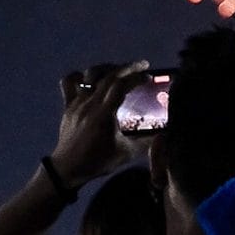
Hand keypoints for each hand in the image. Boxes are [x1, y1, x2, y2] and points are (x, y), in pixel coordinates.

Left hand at [48, 64, 144, 188]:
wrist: (67, 170)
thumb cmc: (98, 161)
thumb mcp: (127, 153)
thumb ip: (148, 141)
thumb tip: (167, 132)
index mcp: (104, 114)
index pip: (121, 86)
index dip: (137, 77)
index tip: (149, 77)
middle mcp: (89, 104)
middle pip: (109, 76)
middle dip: (128, 67)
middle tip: (143, 65)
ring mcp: (76, 103)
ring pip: (90, 75)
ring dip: (107, 68)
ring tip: (119, 71)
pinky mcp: (67, 106)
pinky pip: (68, 82)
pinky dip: (80, 76)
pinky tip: (91, 79)